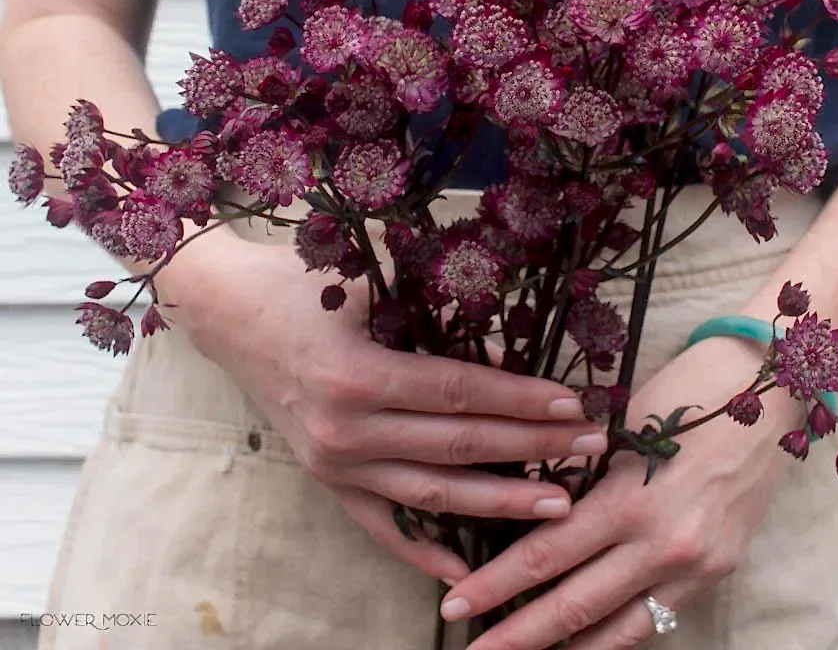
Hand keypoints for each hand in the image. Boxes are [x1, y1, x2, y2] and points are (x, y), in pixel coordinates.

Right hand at [157, 234, 606, 584]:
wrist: (229, 314)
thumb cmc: (302, 286)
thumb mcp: (371, 286)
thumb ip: (434, 317)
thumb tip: (503, 352)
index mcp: (358, 375)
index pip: (461, 394)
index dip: (521, 401)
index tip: (574, 405)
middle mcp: (346, 431)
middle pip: (459, 447)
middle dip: (531, 449)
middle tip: (590, 450)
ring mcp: (333, 465)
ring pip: (432, 494)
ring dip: (499, 502)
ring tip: (557, 504)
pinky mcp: (325, 481)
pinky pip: (380, 526)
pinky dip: (422, 549)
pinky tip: (465, 569)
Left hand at [438, 336, 800, 647]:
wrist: (772, 387)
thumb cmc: (689, 389)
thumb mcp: (624, 424)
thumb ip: (581, 471)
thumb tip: (534, 502)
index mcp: (631, 497)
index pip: (548, 553)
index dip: (497, 584)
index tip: (455, 604)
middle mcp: (664, 545)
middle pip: (575, 605)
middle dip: (516, 633)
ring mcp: (696, 566)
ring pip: (618, 630)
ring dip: (563, 649)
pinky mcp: (718, 571)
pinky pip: (658, 619)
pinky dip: (617, 637)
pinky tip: (586, 645)